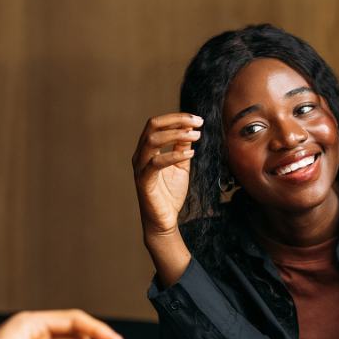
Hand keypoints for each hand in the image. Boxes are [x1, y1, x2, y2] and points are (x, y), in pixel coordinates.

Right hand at [132, 113, 203, 237]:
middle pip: (153, 126)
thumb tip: (189, 129)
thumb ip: (181, 148)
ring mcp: (140, 168)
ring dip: (176, 134)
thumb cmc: (170, 193)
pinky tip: (190, 153)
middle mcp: (141, 155)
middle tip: (198, 122)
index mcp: (148, 150)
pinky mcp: (144, 182)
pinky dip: (174, 155)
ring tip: (196, 135)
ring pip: (152, 141)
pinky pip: (156, 163)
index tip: (198, 119)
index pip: (158, 124)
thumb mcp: (181, 166)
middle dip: (177, 120)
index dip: (177, 118)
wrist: (164, 220)